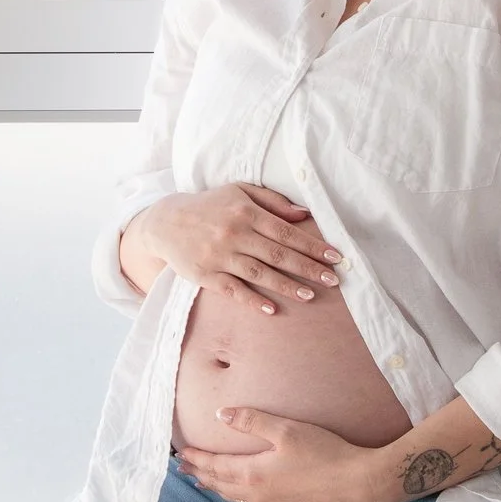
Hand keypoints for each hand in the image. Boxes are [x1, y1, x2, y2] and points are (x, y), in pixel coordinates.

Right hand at [123, 184, 341, 316]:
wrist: (165, 222)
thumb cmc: (209, 206)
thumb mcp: (239, 192)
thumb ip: (272, 201)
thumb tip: (304, 214)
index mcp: (246, 212)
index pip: (286, 232)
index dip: (312, 245)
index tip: (335, 256)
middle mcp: (234, 234)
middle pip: (278, 254)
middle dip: (308, 268)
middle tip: (333, 279)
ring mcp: (219, 256)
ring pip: (259, 274)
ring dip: (287, 286)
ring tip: (310, 295)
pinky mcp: (205, 275)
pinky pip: (233, 290)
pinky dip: (252, 300)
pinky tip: (272, 309)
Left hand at [175, 408, 391, 501]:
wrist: (358, 485)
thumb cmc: (325, 454)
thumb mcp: (287, 430)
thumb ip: (252, 421)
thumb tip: (220, 414)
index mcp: (253, 474)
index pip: (215, 466)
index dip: (198, 459)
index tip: (182, 453)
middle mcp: (258, 495)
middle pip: (220, 485)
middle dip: (201, 474)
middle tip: (185, 469)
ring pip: (236, 497)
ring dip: (217, 487)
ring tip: (206, 482)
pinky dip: (238, 496)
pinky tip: (242, 494)